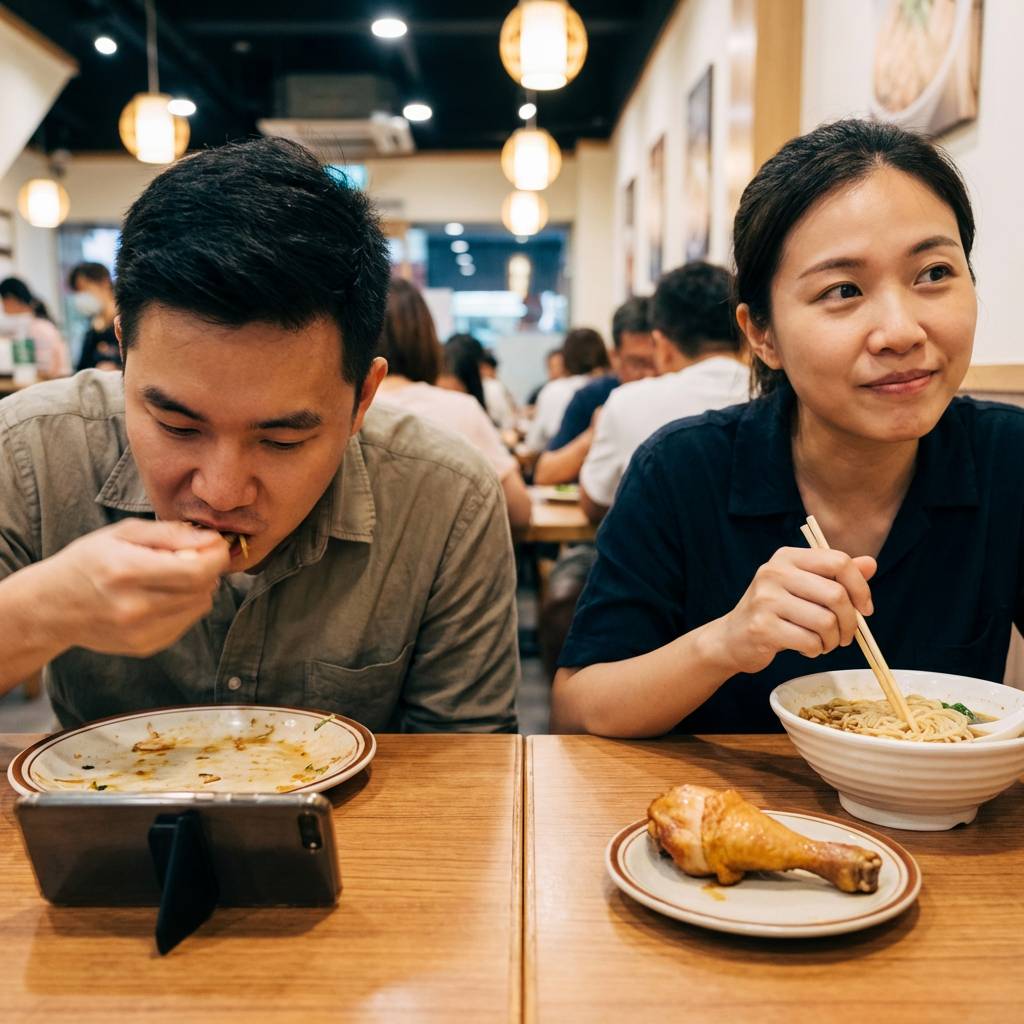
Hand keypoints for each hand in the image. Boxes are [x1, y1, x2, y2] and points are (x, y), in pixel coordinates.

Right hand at [39, 520, 230, 656]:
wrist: (52, 606)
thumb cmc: (88, 561)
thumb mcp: (123, 533)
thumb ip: (170, 534)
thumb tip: (211, 540)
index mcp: (126, 571)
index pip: (196, 570)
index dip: (216, 556)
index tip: (215, 544)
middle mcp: (134, 607)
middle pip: (202, 589)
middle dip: (209, 568)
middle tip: (193, 555)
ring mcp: (140, 632)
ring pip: (200, 606)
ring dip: (198, 587)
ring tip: (172, 575)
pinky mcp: (145, 646)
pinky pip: (186, 622)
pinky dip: (185, 605)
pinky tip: (162, 595)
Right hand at [710, 547, 876, 675]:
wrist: (732, 638)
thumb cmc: (774, 611)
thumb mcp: (803, 587)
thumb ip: (835, 575)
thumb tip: (871, 564)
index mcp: (787, 556)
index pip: (838, 561)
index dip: (860, 587)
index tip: (865, 608)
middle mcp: (774, 572)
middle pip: (836, 595)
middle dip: (850, 622)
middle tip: (846, 635)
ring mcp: (765, 599)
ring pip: (826, 621)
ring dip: (833, 640)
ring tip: (824, 643)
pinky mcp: (762, 627)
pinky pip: (809, 641)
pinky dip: (815, 650)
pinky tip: (807, 648)